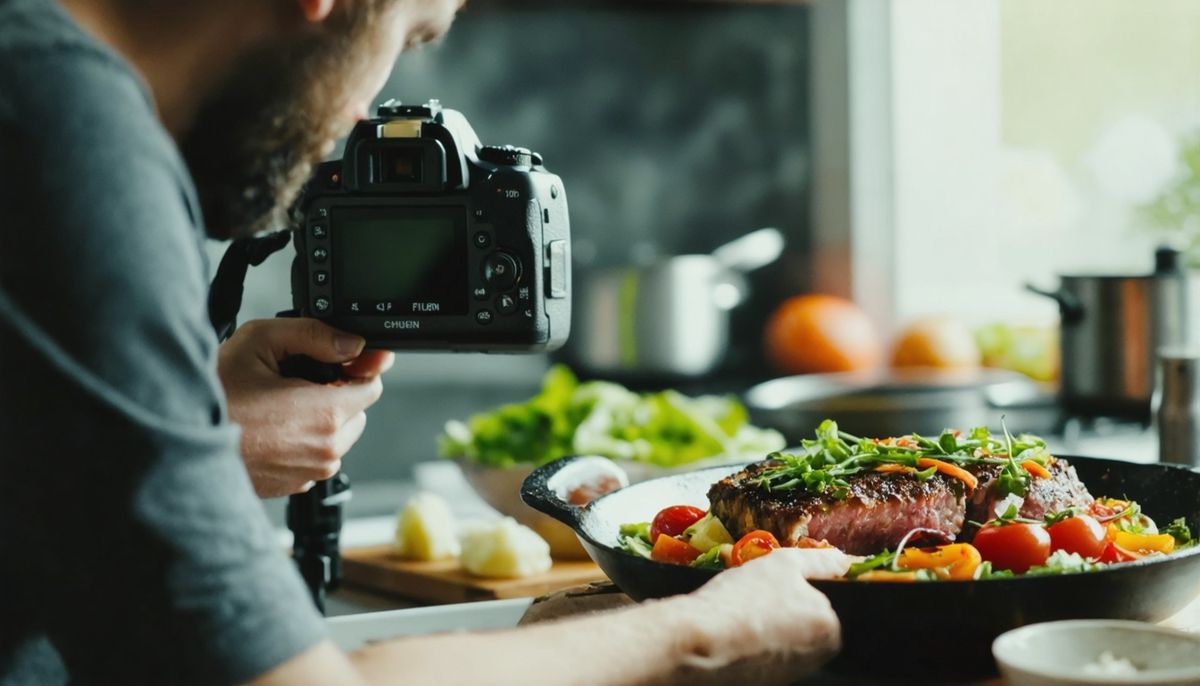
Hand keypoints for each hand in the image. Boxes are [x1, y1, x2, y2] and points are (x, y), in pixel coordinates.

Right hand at [218, 318, 393, 496]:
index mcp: (326, 414)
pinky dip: (301, 443)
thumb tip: (351, 343)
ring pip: (336, 437)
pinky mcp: (292, 486)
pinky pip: (312, 458)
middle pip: (356, 412)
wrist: (178, 443)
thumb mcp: (260, 342)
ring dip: (318, 420)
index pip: (372, 386)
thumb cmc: (214, 395)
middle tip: (293, 382)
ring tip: (276, 406)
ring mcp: (309, 473)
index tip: (334, 362)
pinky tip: (269, 429)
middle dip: (335, 394)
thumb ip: (314, 334)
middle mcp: (325, 450)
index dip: (355, 369)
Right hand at [670, 548, 848, 684]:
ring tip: (743, 611)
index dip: (798, 586)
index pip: (824, 601)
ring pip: (783, 638)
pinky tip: (734, 630)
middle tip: (757, 593)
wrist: (698, 642)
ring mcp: (789, 674)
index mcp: (831, 630)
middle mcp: (817, 659)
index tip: (774, 583)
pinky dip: (751, 642)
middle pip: (805, 622)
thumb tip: (843, 560)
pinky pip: (763, 656)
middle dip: (784, 606)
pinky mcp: (764, 683)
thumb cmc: (742, 600)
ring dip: (767, 624)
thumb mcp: (784, 563)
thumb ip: (820, 561)